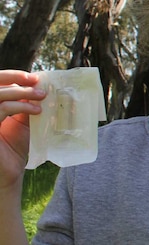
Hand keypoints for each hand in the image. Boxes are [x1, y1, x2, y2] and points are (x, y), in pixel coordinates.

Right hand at [0, 70, 43, 190]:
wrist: (9, 175)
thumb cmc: (13, 149)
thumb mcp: (20, 122)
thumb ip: (22, 104)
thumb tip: (36, 85)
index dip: (10, 76)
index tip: (33, 77)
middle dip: (16, 80)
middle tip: (38, 83)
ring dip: (21, 93)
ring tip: (42, 97)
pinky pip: (1, 110)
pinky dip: (20, 106)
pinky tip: (36, 110)